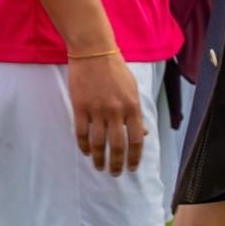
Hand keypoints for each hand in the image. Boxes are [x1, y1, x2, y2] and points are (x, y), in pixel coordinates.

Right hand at [68, 52, 145, 174]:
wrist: (93, 51)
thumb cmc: (115, 69)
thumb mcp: (132, 89)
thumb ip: (137, 113)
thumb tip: (144, 133)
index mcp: (132, 106)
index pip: (136, 139)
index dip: (135, 157)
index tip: (132, 168)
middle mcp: (116, 111)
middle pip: (117, 145)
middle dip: (117, 163)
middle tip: (115, 173)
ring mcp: (97, 110)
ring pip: (98, 143)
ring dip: (99, 158)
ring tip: (99, 166)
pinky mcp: (80, 107)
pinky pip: (81, 133)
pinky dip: (83, 145)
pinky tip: (85, 151)